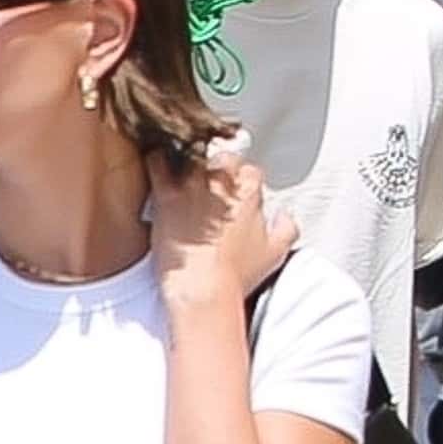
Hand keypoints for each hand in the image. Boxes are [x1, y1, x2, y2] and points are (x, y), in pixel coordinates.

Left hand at [148, 140, 295, 302]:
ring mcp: (194, 186)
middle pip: (221, 159)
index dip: (240, 182)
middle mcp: (223, 182)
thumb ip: (286, 228)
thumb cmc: (235, 276)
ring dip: (187, 161)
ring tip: (181, 173)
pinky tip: (156, 166)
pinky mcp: (166, 196)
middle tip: (207, 186)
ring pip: (191, 154)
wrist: (203, 289)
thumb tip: (284, 216)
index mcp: (250, 191)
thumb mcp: (275, 253)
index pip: (249, 171)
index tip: (233, 195)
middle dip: (216, 168)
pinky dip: (156, 160)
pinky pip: (157, 163)